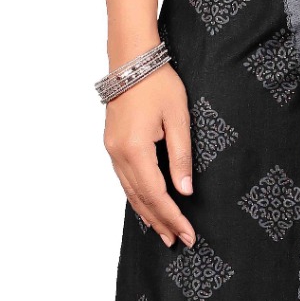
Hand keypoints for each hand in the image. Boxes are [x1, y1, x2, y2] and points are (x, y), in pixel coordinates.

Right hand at [103, 60, 194, 249]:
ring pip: (129, 191)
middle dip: (159, 221)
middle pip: (140, 199)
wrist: (132, 60)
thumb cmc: (158, 83)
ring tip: (164, 231)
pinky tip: (147, 203)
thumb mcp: (178, 117)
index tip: (187, 234)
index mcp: (135, 149)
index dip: (172, 216)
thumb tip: (185, 190)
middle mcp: (118, 154)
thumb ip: (181, 156)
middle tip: (178, 240)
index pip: (156, 194)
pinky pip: (124, 179)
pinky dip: (137, 195)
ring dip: (147, 212)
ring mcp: (112, 150)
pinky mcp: (112, 144)